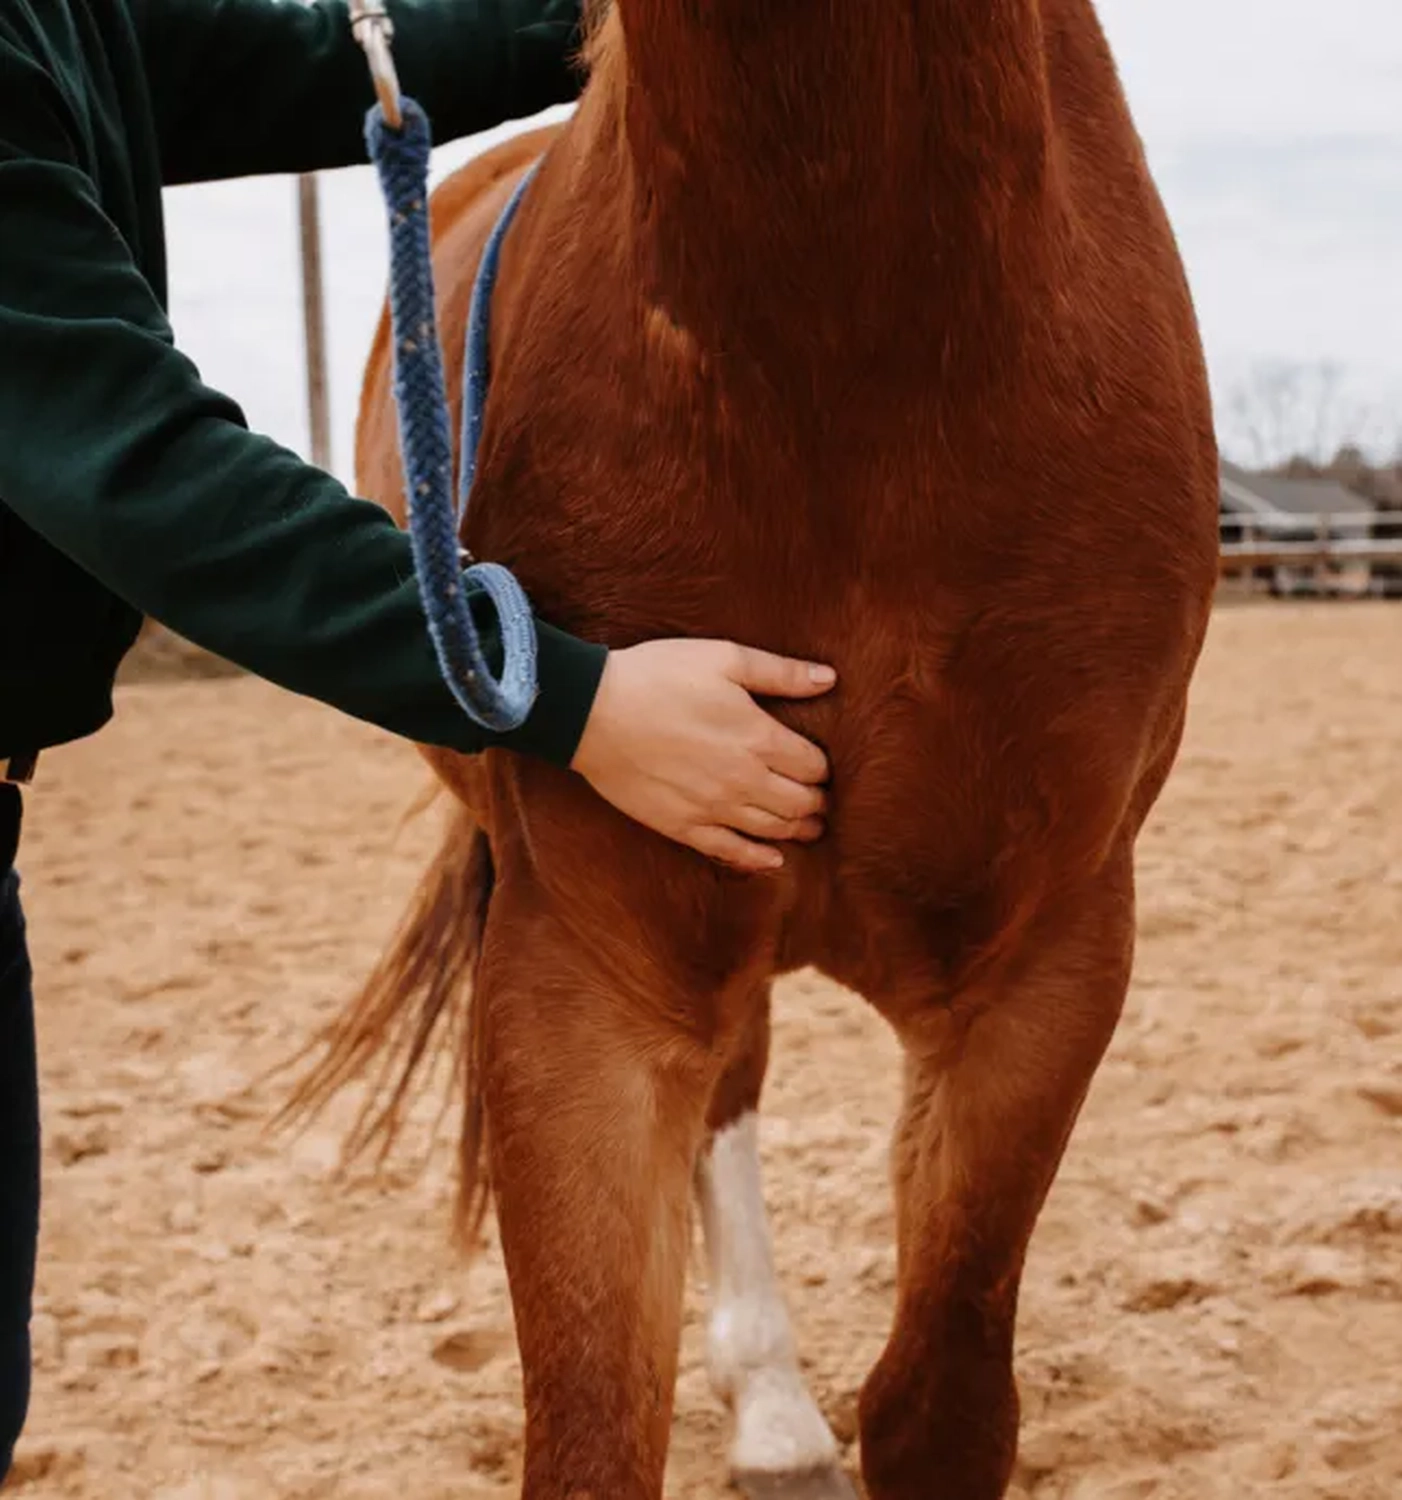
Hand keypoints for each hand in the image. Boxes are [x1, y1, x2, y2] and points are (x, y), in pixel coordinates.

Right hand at [570, 639, 835, 872]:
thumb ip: (780, 673)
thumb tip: (828, 679)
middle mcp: (745, 779)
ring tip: (809, 827)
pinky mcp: (683, 826)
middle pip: (800, 803)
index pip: (813, 766)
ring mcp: (714, 807)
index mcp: (759, 738)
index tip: (822, 766)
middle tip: (822, 800)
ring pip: (773, 830)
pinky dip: (759, 859)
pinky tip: (773, 860)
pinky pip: (731, 852)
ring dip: (798, 830)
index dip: (824, 768)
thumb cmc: (658, 676)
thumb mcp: (724, 658)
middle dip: (817, 802)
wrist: (594, 711)